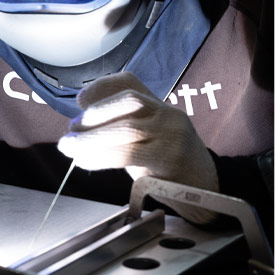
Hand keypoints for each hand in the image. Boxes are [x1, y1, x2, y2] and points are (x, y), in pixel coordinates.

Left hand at [58, 72, 218, 223]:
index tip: (80, 100)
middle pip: (128, 101)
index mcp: (160, 105)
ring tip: (69, 148)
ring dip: (89, 138)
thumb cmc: (166, 166)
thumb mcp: (146, 140)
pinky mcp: (171, 159)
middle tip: (70, 132)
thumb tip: (78, 127)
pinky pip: (128, 154)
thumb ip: (120, 128)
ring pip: (126, 128)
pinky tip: (85, 161)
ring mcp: (173, 135)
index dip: (100, 87)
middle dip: (93, 115)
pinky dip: (100, 157)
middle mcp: (169, 114)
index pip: (129, 82)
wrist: (206, 192)